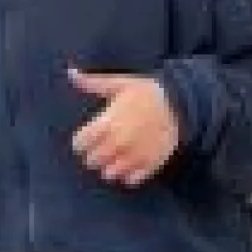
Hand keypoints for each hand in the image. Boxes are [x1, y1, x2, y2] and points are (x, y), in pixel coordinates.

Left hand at [69, 68, 179, 186]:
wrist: (182, 102)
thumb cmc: (146, 92)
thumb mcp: (118, 83)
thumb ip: (91, 82)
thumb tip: (70, 72)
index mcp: (107, 123)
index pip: (81, 143)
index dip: (81, 142)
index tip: (85, 139)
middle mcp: (118, 142)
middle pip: (93, 160)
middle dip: (93, 155)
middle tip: (99, 149)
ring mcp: (135, 155)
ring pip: (110, 173)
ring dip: (108, 167)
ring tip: (113, 158)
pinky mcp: (151, 164)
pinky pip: (132, 179)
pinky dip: (128, 175)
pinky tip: (129, 166)